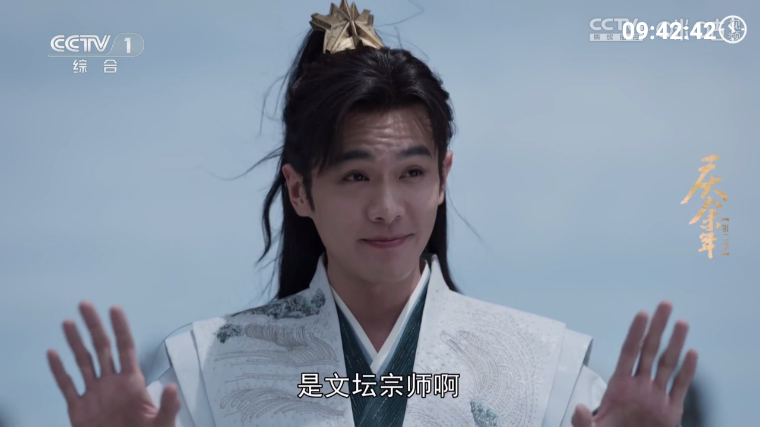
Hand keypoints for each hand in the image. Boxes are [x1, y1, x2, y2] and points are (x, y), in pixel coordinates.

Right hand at [47, 302, 179, 426]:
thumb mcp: (162, 423)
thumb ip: (168, 406)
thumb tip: (173, 387)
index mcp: (133, 383)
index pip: (126, 348)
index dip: (120, 328)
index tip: (114, 309)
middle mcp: (112, 384)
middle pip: (102, 348)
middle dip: (94, 326)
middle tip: (85, 304)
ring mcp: (95, 395)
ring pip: (83, 362)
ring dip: (75, 342)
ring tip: (67, 322)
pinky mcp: (79, 410)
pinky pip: (67, 386)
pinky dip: (59, 371)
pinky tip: (53, 354)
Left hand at [572, 301, 697, 426]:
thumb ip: (582, 421)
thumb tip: (578, 409)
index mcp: (618, 387)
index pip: (629, 352)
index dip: (635, 332)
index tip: (642, 313)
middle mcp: (638, 387)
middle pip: (650, 351)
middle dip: (657, 328)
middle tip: (665, 304)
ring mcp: (655, 397)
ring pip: (668, 364)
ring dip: (675, 343)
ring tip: (681, 322)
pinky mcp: (670, 412)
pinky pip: (680, 387)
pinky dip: (687, 371)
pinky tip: (692, 352)